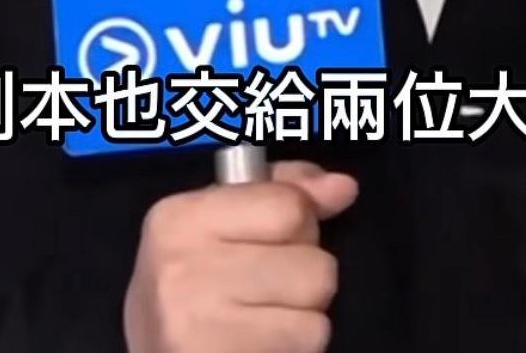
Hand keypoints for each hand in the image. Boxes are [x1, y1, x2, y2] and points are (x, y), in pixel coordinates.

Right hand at [124, 160, 358, 352]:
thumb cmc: (194, 281)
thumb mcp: (222, 221)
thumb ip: (284, 191)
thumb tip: (344, 188)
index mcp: (181, 218)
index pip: (288, 208)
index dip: (300, 223)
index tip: (276, 238)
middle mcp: (184, 270)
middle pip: (313, 267)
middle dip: (305, 277)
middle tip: (268, 288)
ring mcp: (199, 329)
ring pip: (316, 319)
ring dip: (302, 320)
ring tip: (266, 319)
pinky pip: (304, 349)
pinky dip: (293, 350)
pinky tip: (261, 345)